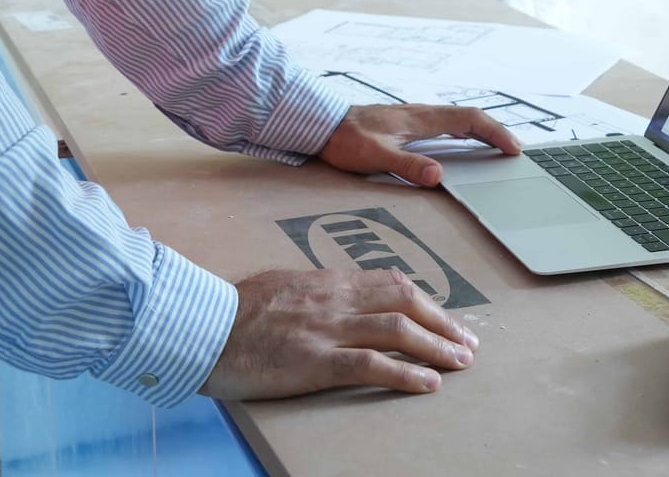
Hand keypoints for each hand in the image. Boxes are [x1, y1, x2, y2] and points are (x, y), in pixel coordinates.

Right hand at [200, 267, 479, 398]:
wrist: (201, 326)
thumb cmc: (232, 311)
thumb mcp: (279, 287)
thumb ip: (310, 292)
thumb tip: (328, 297)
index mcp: (326, 282)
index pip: (388, 283)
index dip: (424, 300)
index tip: (444, 317)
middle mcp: (334, 300)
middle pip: (404, 301)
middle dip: (442, 322)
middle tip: (467, 342)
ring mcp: (327, 329)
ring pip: (397, 330)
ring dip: (437, 347)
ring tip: (460, 363)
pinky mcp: (315, 361)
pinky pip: (371, 365)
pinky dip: (405, 374)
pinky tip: (428, 385)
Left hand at [317, 104, 521, 186]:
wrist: (321, 124)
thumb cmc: (347, 140)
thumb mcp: (377, 157)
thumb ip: (408, 166)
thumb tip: (439, 175)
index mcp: (421, 119)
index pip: (469, 120)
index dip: (494, 132)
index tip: (513, 148)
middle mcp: (421, 113)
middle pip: (467, 116)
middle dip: (493, 130)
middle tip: (512, 149)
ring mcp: (413, 115)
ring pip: (456, 117)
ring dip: (478, 130)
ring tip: (493, 145)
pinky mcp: (404, 121)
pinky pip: (443, 122)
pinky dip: (461, 130)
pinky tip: (458, 142)